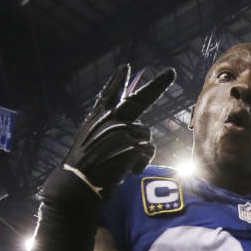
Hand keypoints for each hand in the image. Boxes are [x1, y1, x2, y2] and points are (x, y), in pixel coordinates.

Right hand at [51, 63, 175, 197]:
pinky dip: (141, 162)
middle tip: (171, 71)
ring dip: (140, 151)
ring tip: (124, 165)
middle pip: (139, 99)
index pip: (108, 95)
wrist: (79, 183)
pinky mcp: (130, 142)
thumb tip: (133, 133)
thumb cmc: (86, 168)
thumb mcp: (91, 142)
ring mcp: (120, 128)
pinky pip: (148, 150)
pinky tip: (129, 171)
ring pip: (146, 134)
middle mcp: (109, 118)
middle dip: (157, 84)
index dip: (116, 81)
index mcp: (97, 117)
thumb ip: (108, 132)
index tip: (125, 67)